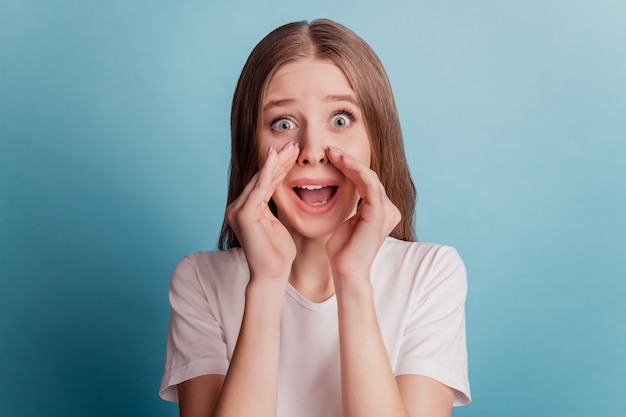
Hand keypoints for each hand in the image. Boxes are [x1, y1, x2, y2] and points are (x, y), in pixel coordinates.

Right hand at [226, 142, 298, 280]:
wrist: (272, 276)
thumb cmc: (278, 255)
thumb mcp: (278, 225)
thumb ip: (274, 208)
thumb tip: (283, 192)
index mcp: (246, 210)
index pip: (264, 183)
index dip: (279, 167)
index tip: (293, 153)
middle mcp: (238, 208)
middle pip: (261, 178)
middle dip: (279, 161)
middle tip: (293, 145)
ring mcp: (238, 210)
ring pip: (260, 180)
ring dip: (277, 162)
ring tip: (291, 148)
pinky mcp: (244, 214)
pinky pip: (259, 188)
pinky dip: (268, 171)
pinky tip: (277, 158)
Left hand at [325, 146, 400, 281]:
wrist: (347, 272)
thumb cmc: (343, 251)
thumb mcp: (346, 221)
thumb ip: (351, 206)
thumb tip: (344, 191)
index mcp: (381, 211)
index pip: (366, 181)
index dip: (349, 167)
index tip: (331, 156)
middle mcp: (388, 209)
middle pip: (369, 176)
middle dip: (349, 161)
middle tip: (330, 149)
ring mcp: (386, 211)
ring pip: (369, 177)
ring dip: (350, 162)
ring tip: (332, 152)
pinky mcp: (379, 213)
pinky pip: (370, 185)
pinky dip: (356, 170)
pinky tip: (341, 162)